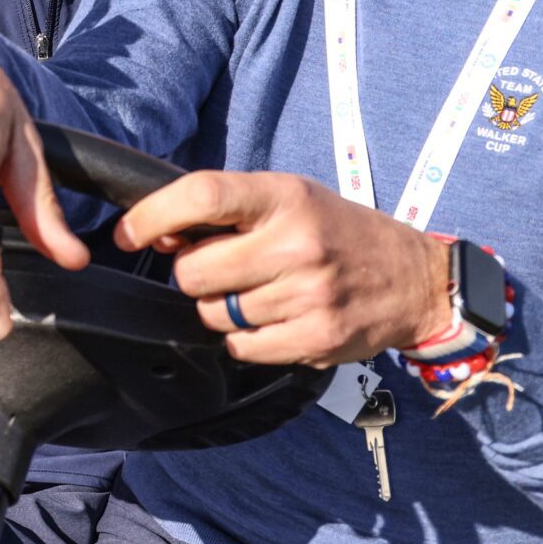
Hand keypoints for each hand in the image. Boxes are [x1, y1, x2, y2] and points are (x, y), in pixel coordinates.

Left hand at [115, 172, 453, 364]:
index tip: (128, 233)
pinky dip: (244, 338)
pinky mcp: (315, 338)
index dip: (151, 216)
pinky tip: (273, 318)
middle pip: (194, 271)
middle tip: (221, 269)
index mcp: (284, 197)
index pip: (200, 196)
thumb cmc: (338, 231)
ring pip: (213, 314)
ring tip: (259, 292)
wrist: (414, 278)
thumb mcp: (290, 199)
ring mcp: (308, 294)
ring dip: (221, 308)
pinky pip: (241, 347)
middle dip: (193, 274)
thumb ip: (228, 212)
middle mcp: (296, 243)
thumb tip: (157, 236)